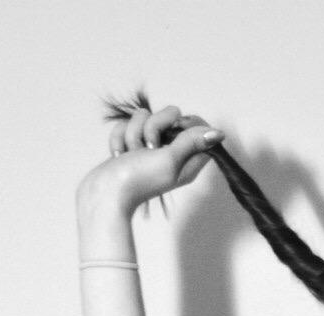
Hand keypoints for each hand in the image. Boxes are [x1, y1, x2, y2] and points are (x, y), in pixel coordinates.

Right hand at [77, 100, 221, 222]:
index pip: (198, 126)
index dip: (185, 122)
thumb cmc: (139, 180)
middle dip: (153, 126)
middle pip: (170, 115)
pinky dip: (120, 138)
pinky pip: (126, 124)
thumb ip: (192, 142)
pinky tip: (119, 155)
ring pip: (144, 116)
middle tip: (149, 148)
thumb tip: (218, 134)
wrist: (105, 193)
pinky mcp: (130, 145)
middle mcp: (171, 152)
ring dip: (133, 133)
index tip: (174, 130)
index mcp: (187, 159)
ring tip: (132, 154)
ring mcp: (149, 148)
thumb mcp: (170, 160)